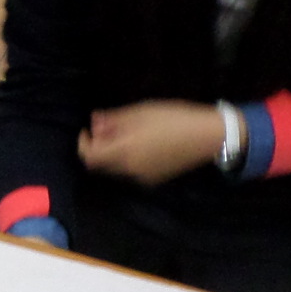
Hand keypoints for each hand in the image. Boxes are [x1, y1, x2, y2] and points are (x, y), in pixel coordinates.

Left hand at [78, 101, 227, 185]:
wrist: (206, 137)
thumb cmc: (174, 118)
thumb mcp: (141, 112)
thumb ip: (114, 119)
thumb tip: (93, 121)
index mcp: (125, 151)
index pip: (89, 156)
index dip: (83, 143)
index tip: (88, 130)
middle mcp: (130, 169)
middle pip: (101, 164)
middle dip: (98, 147)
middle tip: (108, 128)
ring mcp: (142, 177)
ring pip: (116, 168)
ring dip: (113, 153)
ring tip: (128, 133)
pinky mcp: (153, 180)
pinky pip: (131, 171)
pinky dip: (127, 159)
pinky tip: (143, 143)